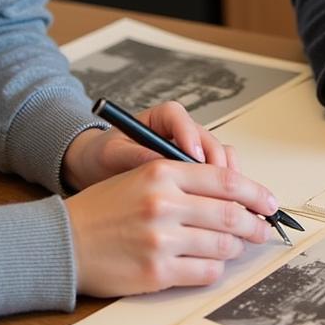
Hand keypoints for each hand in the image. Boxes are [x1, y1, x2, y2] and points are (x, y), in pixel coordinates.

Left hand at [61, 101, 236, 191]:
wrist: (100, 169)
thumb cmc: (104, 157)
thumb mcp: (113, 154)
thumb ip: (135, 156)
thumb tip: (159, 164)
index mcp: (161, 118)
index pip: (179, 117)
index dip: (188, 135)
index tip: (190, 154)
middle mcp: (183, 131)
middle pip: (207, 139)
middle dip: (214, 162)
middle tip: (213, 184)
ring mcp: (194, 150)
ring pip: (219, 157)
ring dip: (224, 178)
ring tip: (222, 200)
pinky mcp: (199, 169)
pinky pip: (219, 173)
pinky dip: (223, 189)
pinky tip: (220, 207)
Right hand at [65, 157, 278, 296]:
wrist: (63, 241)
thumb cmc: (104, 208)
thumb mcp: (142, 177)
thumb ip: (186, 180)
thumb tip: (235, 192)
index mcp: (162, 172)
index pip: (225, 180)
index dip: (256, 193)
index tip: (269, 203)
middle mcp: (164, 203)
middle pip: (231, 213)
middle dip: (255, 223)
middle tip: (264, 229)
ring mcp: (161, 239)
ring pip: (223, 244)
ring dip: (236, 247)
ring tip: (237, 246)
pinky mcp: (156, 271)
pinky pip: (205, 272)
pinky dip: (216, 269)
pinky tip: (212, 264)